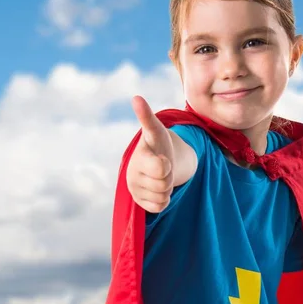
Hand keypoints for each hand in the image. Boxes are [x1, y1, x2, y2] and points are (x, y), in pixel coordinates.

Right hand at [127, 95, 174, 212]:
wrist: (156, 161)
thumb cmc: (158, 144)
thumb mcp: (156, 131)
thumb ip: (147, 117)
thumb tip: (136, 97)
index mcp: (139, 157)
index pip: (161, 167)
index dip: (166, 165)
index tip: (164, 159)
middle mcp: (133, 174)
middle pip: (164, 184)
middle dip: (169, 176)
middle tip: (164, 167)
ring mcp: (135, 188)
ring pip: (162, 196)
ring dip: (166, 188)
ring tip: (160, 176)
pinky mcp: (139, 201)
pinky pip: (159, 206)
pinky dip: (163, 200)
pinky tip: (157, 189)